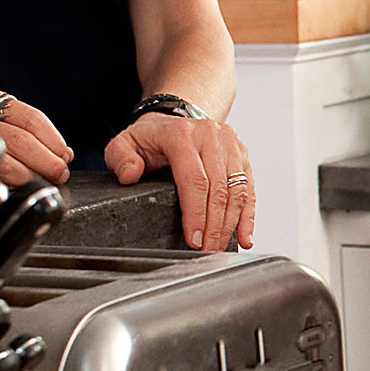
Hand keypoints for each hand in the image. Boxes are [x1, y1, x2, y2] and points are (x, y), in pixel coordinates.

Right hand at [0, 87, 71, 184]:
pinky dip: (8, 182)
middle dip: (47, 160)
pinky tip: (19, 186)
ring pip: (3, 158)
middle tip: (59, 173)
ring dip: (31, 174)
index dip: (53, 139)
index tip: (64, 154)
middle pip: (20, 139)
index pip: (29, 118)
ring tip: (44, 181)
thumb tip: (63, 154)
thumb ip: (24, 129)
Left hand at [107, 111, 257, 251]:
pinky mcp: (242, 154)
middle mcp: (210, 135)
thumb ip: (121, 157)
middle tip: (206, 251)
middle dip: (213, 226)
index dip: (196, 213)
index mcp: (181, 134)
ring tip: (219, 248)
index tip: (193, 239)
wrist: (175, 119)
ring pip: (237, 190)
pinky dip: (248, 216)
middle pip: (218, 188)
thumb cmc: (150, 138)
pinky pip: (249, 188)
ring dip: (230, 224)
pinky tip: (244, 237)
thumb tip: (130, 174)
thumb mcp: (125, 142)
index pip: (194, 180)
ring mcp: (229, 144)